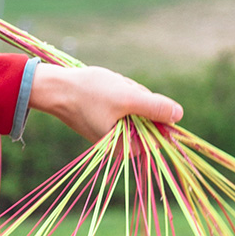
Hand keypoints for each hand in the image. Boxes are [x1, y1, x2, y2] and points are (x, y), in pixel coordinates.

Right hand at [29, 65, 183, 143]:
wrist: (56, 87)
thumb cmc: (89, 94)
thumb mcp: (127, 98)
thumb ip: (154, 108)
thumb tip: (178, 115)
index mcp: (127, 147)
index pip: (158, 131)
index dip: (152, 110)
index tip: (132, 99)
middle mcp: (122, 145)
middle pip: (148, 117)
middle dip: (138, 98)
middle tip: (118, 91)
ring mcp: (115, 131)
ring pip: (136, 107)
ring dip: (128, 93)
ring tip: (108, 88)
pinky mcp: (108, 120)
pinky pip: (123, 104)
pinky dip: (118, 93)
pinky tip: (103, 89)